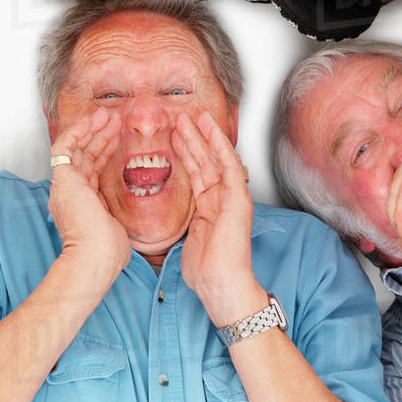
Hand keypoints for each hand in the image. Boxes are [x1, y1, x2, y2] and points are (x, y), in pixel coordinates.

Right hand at [49, 115, 130, 291]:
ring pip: (76, 148)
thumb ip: (117, 217)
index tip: (117, 136)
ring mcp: (65, 184)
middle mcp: (70, 191)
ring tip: (107, 114)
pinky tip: (90, 121)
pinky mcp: (62, 178)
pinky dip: (76, 131)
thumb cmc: (106, 252)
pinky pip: (64, 147)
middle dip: (99, 135)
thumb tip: (124, 224)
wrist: (93, 256)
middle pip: (84, 155)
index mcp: (81, 202)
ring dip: (91, 129)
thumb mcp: (117, 227)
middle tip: (113, 119)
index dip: (104, 150)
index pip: (92, 169)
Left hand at [171, 112, 264, 326]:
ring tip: (189, 117)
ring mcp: (231, 196)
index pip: (197, 172)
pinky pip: (228, 165)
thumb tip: (163, 214)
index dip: (185, 152)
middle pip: (204, 160)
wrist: (221, 285)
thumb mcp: (185, 238)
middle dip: (191, 138)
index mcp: (209, 207)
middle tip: (178, 118)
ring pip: (215, 157)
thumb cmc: (205, 270)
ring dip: (202, 135)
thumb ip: (181, 220)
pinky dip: (219, 145)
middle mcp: (221, 198)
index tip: (173, 135)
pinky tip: (209, 129)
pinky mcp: (238, 197)